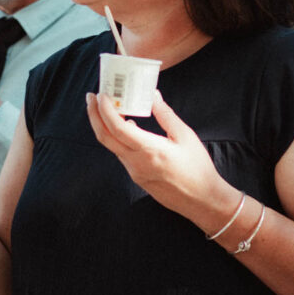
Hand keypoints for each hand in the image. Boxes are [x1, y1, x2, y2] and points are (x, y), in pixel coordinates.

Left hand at [85, 90, 226, 216]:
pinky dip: (117, 138)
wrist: (202, 200)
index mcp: (149, 150)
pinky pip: (121, 154)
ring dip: (104, 126)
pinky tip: (125, 127)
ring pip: (111, 146)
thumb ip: (166, 115)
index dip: (104, 109)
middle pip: (104, 137)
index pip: (117, 127)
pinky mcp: (137, 178)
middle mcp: (137, 162)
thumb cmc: (197, 168)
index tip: (100, 94)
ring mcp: (134, 172)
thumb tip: (153, 95)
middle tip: (91, 96)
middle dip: (94, 115)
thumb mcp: (185, 136)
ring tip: (107, 107)